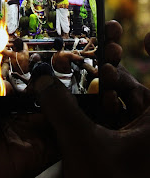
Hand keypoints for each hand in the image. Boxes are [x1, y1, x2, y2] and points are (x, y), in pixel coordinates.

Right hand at [31, 23, 149, 177]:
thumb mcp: (83, 145)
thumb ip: (61, 108)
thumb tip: (43, 79)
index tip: (142, 38)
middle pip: (133, 88)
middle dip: (114, 70)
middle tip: (101, 56)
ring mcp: (140, 136)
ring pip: (124, 102)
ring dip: (107, 88)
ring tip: (91, 75)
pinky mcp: (128, 145)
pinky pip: (117, 116)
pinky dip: (104, 106)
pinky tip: (88, 99)